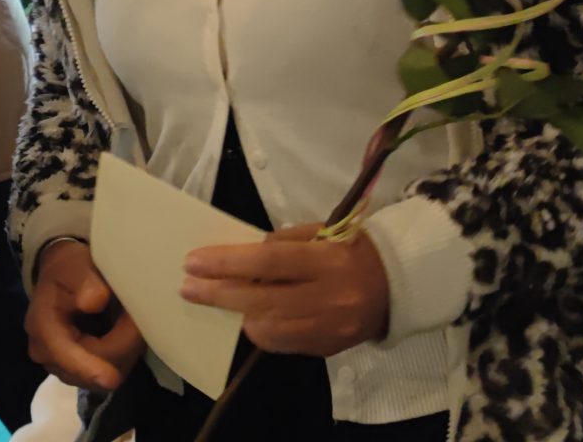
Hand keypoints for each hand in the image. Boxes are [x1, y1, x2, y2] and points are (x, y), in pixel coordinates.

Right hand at [25, 239, 142, 390]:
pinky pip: (108, 373)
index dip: (89, 368)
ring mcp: (62, 366)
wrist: (62, 277)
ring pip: (103, 375)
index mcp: (41, 327)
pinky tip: (125, 332)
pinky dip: (122, 355)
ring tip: (130, 319)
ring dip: (125, 351)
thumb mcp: (76, 266)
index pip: (65, 356)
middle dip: (121, 347)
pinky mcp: (78, 372)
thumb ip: (85, 282)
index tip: (112, 378)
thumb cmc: (69, 270)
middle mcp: (46, 354)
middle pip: (91, 370)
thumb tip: (94, 302)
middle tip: (137, 315)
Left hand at [182, 224, 390, 356]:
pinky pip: (281, 344)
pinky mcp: (325, 348)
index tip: (194, 262)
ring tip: (217, 300)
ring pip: (268, 329)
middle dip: (218, 294)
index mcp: (328, 261)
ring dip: (237, 315)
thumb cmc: (351, 249)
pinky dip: (260, 330)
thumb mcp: (320, 233)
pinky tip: (248, 317)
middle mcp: (328, 299)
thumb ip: (281, 246)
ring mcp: (327, 329)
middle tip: (187, 287)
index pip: (268, 264)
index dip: (227, 263)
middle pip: (262, 301)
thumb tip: (240, 260)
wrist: (395, 285)